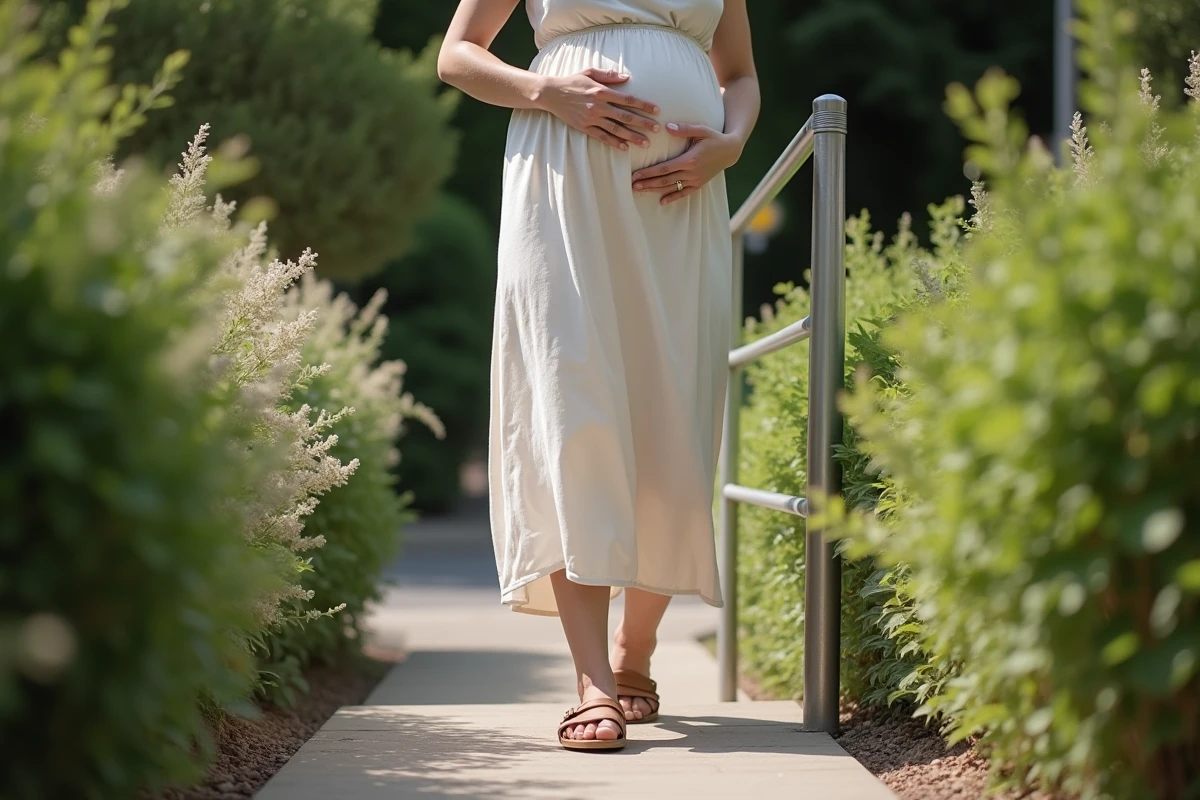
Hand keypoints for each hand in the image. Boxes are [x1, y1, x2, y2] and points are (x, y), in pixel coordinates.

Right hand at [536, 67, 660, 150]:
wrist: (552, 94)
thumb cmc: (573, 81)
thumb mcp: (590, 72)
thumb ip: (609, 75)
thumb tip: (627, 77)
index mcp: (602, 91)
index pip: (628, 99)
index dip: (643, 105)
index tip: (656, 110)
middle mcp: (598, 106)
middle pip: (625, 116)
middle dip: (643, 123)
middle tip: (657, 129)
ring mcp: (591, 118)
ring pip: (616, 129)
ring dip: (632, 137)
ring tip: (645, 143)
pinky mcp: (584, 127)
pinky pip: (602, 136)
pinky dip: (614, 142)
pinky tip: (625, 147)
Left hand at [632, 123, 741, 204]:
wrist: (730, 151)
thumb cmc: (714, 137)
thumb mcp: (701, 129)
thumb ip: (684, 128)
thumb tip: (667, 126)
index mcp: (689, 159)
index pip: (665, 168)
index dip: (649, 173)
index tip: (635, 175)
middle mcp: (691, 172)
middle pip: (665, 180)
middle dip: (647, 183)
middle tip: (632, 185)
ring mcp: (695, 180)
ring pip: (672, 187)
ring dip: (655, 190)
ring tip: (640, 191)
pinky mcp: (699, 184)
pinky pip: (684, 193)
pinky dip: (673, 197)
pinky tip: (661, 201)